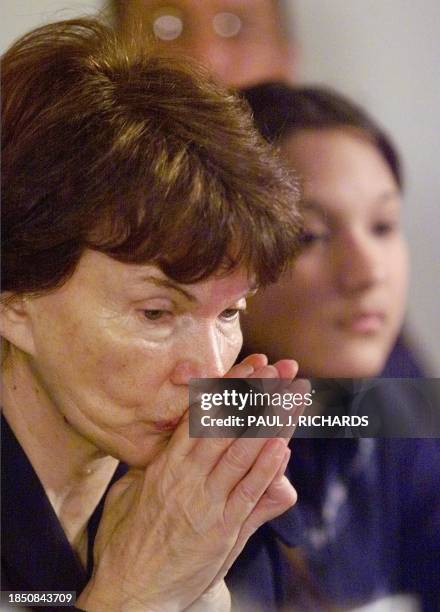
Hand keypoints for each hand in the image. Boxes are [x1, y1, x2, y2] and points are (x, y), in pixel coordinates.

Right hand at [77, 355, 298, 611]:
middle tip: (279, 368)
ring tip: (292, 393)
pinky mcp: (223, 531)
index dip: (228, 390)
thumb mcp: (130, 493)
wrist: (131, 595)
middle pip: (228, 426)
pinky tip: (284, 443)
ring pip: (243, 452)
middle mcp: (186, 479)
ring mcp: (206, 504)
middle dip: (257, 395)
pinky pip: (249, 492)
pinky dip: (267, 466)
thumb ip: (158, 465)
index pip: (201, 417)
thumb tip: (180, 437)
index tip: (250, 367)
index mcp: (165, 466)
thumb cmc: (126, 541)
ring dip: (271, 420)